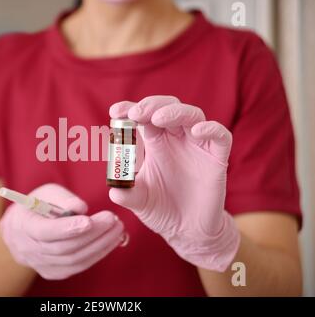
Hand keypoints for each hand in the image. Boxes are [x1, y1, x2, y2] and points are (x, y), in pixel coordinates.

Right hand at [0, 183, 124, 279]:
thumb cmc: (38, 206)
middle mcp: (29, 250)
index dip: (67, 228)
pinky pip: (78, 266)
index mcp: (24, 226)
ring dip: (99, 245)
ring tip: (117, 229)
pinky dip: (97, 254)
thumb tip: (82, 208)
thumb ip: (64, 198)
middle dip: (91, 234)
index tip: (90, 221)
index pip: (45, 232)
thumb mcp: (47, 193)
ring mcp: (41, 264)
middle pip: (64, 248)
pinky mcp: (54, 272)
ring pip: (74, 260)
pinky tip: (110, 241)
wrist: (21, 230)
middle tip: (112, 219)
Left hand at [108, 96, 239, 271]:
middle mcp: (176, 139)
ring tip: (158, 118)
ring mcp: (198, 146)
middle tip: (136, 113)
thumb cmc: (162, 210)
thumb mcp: (140, 201)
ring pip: (192, 115)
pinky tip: (197, 132)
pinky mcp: (217, 158)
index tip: (115, 111)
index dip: (130, 109)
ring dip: (175, 112)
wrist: (187, 231)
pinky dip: (211, 129)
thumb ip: (127, 195)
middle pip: (167, 108)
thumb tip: (114, 192)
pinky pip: (220, 136)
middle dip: (151, 105)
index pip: (144, 117)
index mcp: (155, 143)